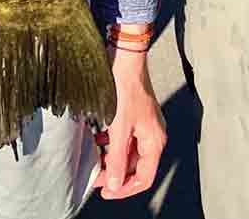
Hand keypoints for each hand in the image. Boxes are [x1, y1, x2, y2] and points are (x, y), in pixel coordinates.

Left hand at [93, 48, 165, 199]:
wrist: (125, 58)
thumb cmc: (126, 89)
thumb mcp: (119, 129)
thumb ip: (117, 159)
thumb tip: (115, 185)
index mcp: (154, 141)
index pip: (144, 177)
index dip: (125, 189)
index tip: (107, 191)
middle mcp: (152, 134)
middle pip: (135, 165)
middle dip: (115, 172)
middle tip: (96, 176)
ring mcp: (144, 124)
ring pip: (127, 151)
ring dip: (111, 157)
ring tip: (94, 159)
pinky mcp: (134, 115)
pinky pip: (124, 137)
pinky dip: (110, 142)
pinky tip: (97, 140)